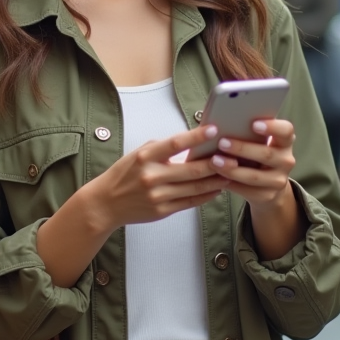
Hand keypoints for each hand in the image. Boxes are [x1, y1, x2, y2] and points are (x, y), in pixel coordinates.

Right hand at [82, 124, 230, 233]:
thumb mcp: (138, 154)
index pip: (175, 144)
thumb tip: (190, 142)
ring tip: (231, 171)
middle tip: (233, 155)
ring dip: (216, 180)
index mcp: (146, 157)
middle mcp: (152, 176)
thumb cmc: (124, 174)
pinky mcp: (162, 211)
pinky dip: (206, 195)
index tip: (213, 129)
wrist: (106, 203)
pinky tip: (217, 189)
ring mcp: (158, 196)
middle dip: (215, 162)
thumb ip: (162, 148)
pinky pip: (190, 202)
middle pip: (192, 170)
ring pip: (195, 187)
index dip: (196, 136)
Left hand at [207, 119, 296, 209]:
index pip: (286, 131)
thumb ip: (248, 133)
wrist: (268, 185)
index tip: (254, 124)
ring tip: (214, 161)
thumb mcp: (258, 142)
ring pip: (254, 176)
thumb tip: (220, 122)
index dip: (272, 127)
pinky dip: (230, 182)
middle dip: (242, 148)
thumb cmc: (256, 154)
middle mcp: (286, 160)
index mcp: (284, 141)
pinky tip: (216, 177)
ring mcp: (279, 180)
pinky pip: (246, 190)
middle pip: (266, 154)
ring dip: (232, 169)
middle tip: (222, 142)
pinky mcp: (268, 195)